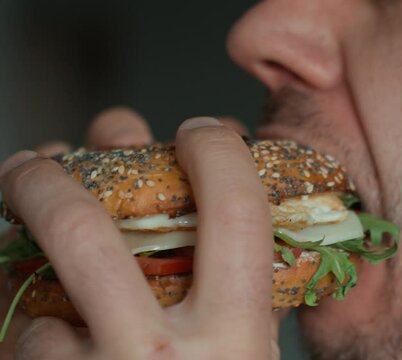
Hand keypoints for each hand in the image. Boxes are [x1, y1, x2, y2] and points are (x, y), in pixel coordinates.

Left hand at [0, 109, 280, 358]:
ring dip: (22, 248)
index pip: (235, 213)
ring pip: (28, 285)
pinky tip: (45, 320)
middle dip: (47, 178)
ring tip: (25, 226)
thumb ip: (260, 303)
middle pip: (82, 230)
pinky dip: (28, 317)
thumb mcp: (254, 358)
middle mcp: (156, 357)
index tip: (201, 131)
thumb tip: (270, 226)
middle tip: (39, 160)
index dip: (217, 152)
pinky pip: (17, 334)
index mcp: (230, 336)